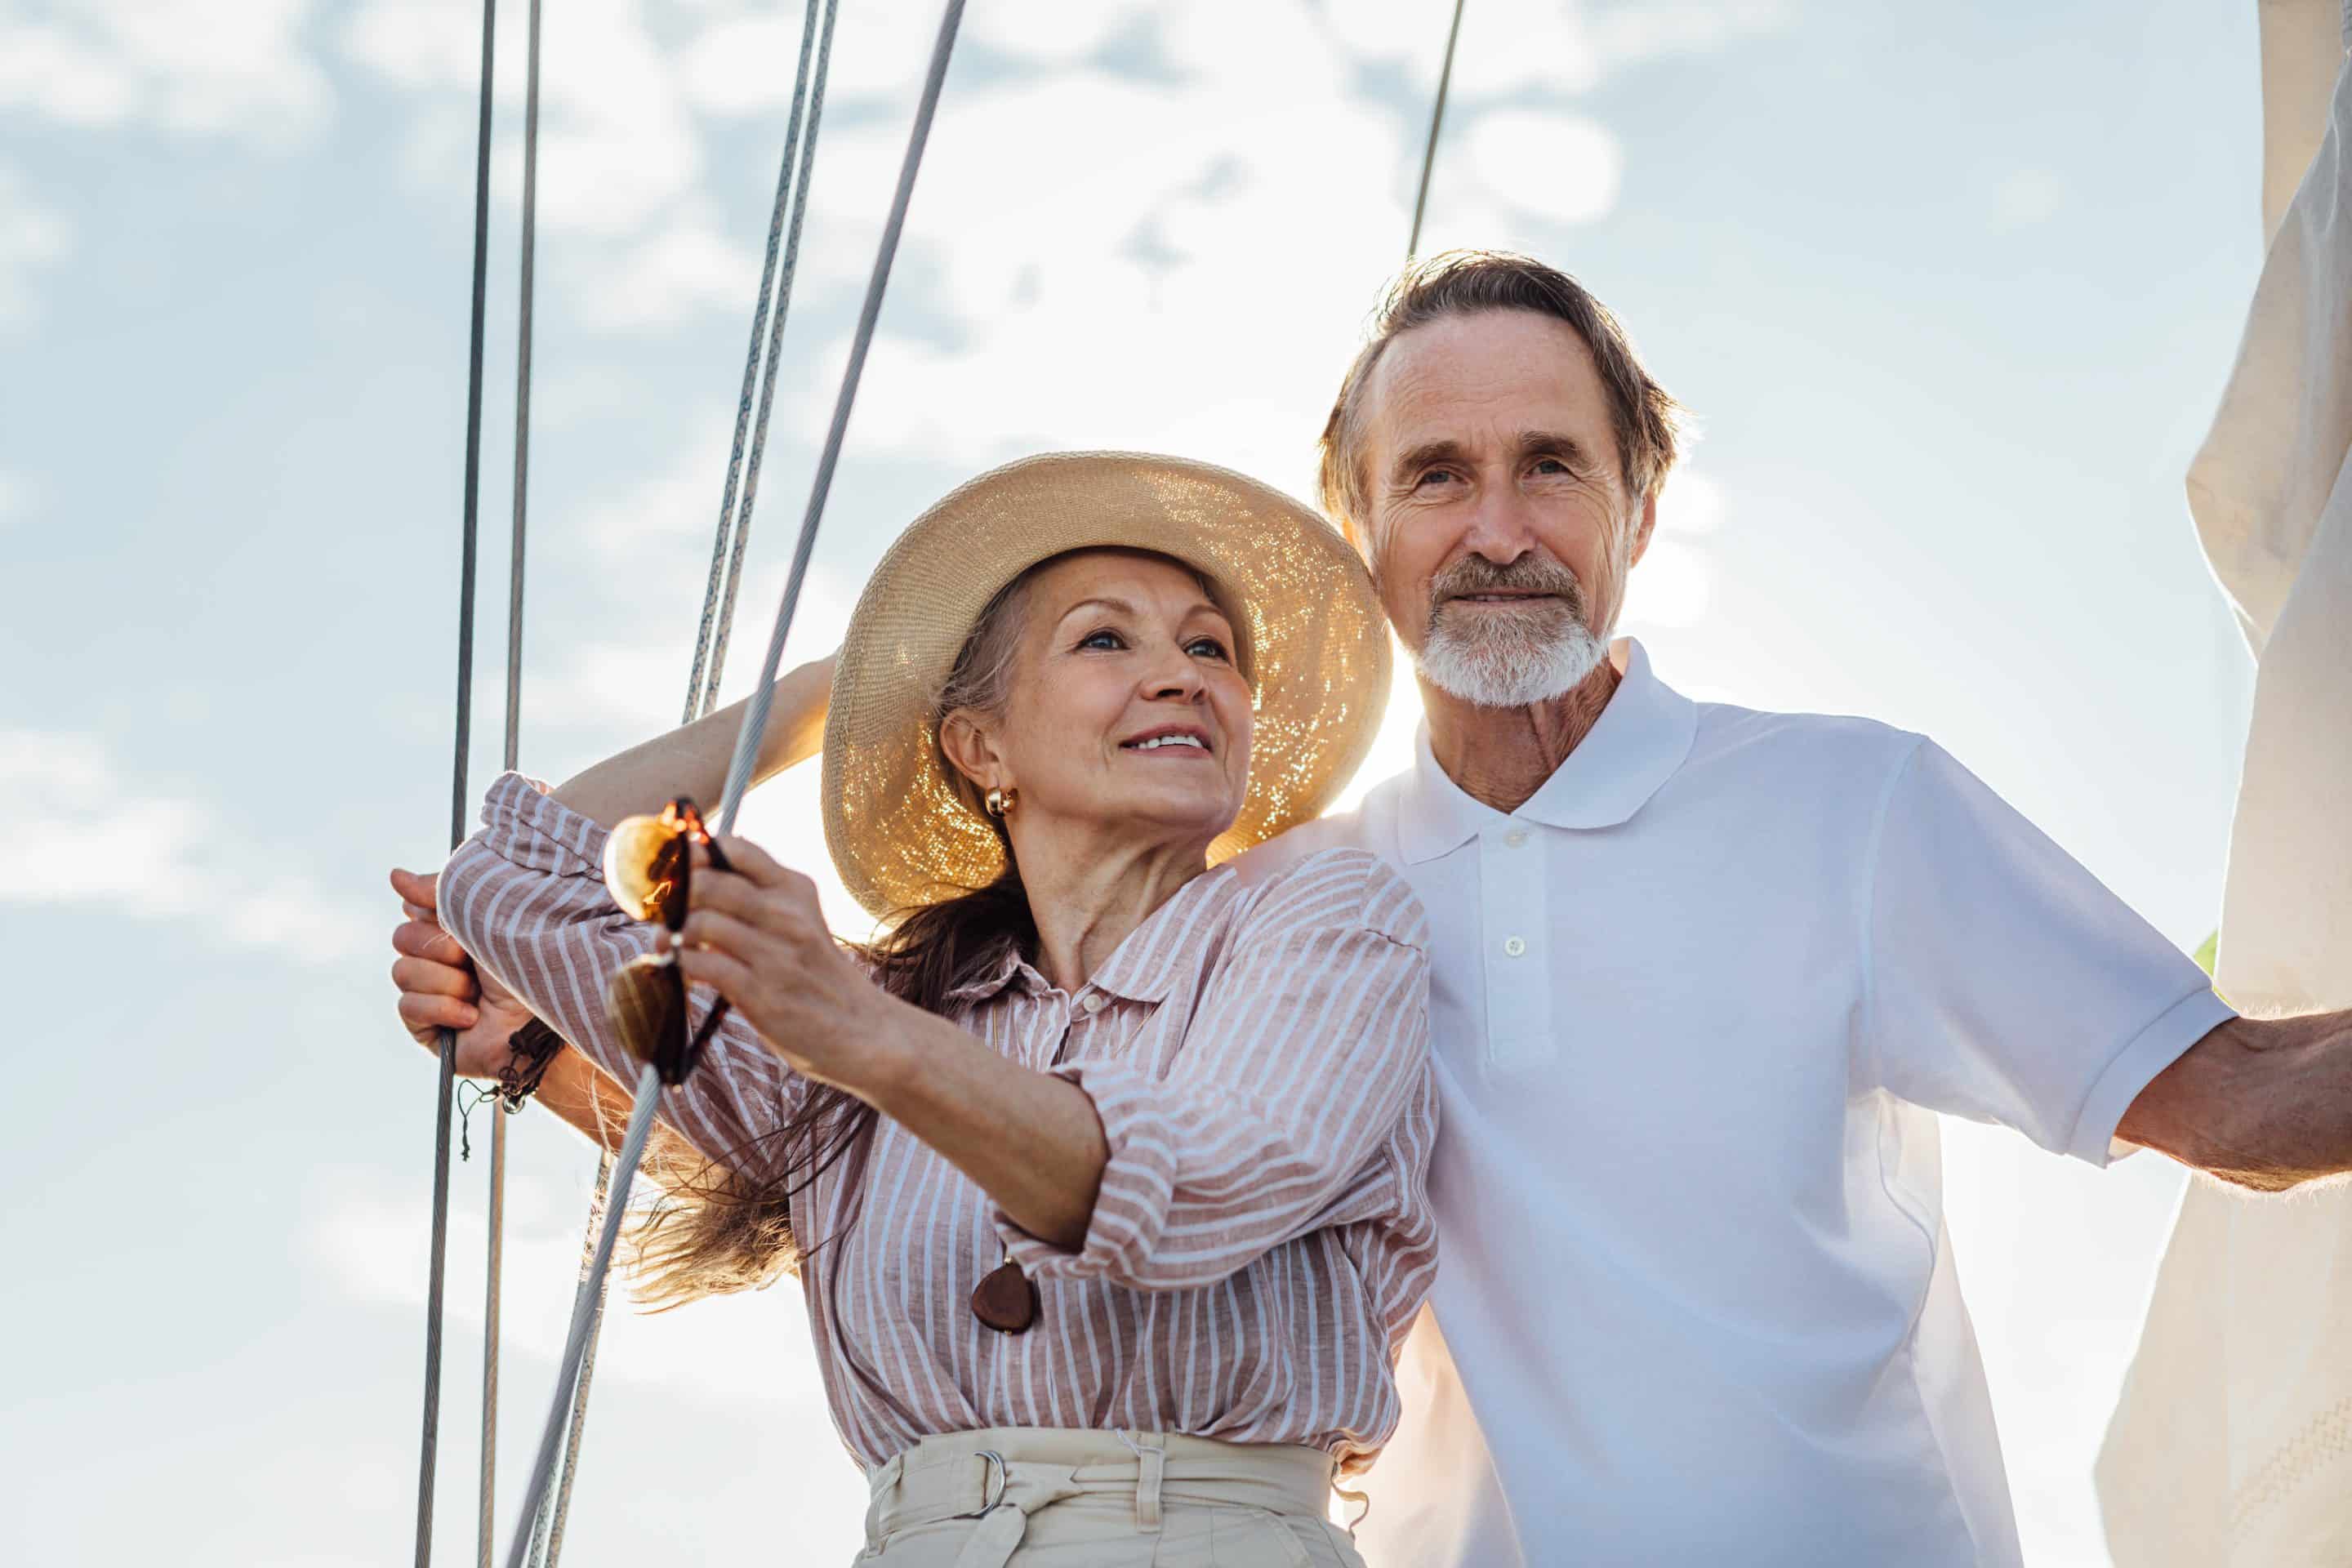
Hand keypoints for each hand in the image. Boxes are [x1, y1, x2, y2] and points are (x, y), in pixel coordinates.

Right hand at [389, 866, 540, 1078]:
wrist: (539, 1020)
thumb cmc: (526, 963)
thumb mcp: (487, 915)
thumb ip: (441, 891)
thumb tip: (395, 876)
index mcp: (456, 928)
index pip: (415, 906)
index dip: (431, 909)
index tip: (454, 919)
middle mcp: (441, 958)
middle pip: (402, 937)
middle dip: (442, 949)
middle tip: (473, 960)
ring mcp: (431, 992)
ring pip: (402, 971)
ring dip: (447, 982)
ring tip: (479, 994)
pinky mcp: (425, 1026)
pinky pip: (408, 1006)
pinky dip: (443, 1009)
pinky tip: (471, 1017)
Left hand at [673, 835, 897, 1095]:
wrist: (862, 1030)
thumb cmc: (818, 976)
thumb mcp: (801, 921)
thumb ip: (758, 898)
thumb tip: (695, 877)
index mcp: (795, 889)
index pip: (737, 849)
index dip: (693, 851)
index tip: (670, 864)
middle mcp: (787, 915)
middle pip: (709, 883)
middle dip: (673, 895)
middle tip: (656, 908)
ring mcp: (775, 954)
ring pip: (700, 922)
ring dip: (671, 933)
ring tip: (664, 943)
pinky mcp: (762, 994)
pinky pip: (703, 965)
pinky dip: (682, 964)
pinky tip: (682, 969)